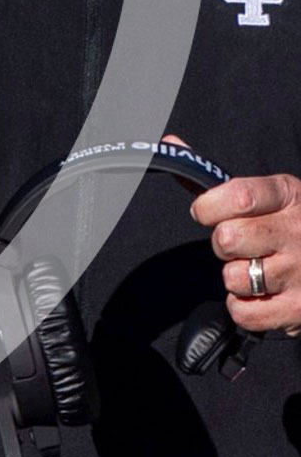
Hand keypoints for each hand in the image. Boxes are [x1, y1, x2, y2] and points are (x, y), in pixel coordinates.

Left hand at [179, 134, 300, 333]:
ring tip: (257, 269)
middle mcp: (297, 231)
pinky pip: (244, 313)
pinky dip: (244, 307)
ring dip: (236, 277)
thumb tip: (169, 144)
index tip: (207, 213)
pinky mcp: (300, 309)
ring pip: (233, 277)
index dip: (209, 207)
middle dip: (223, 244)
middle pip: (227, 238)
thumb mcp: (269, 194)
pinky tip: (260, 294)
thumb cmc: (292, 224)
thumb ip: (217, 179)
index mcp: (288, 195)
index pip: (236, 195)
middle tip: (241, 245)